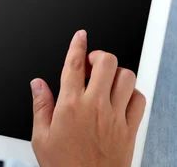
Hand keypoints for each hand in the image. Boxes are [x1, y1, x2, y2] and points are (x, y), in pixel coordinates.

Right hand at [31, 30, 145, 166]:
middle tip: (93, 64)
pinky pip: (139, 99)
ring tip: (108, 81)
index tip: (81, 36)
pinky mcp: (130, 128)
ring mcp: (115, 116)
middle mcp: (95, 106)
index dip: (78, 44)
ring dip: (117, 74)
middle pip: (107, 62)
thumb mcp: (42, 139)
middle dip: (100, 56)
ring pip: (126, 76)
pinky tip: (122, 99)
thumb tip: (37, 83)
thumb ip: (41, 106)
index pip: (75, 63)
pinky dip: (133, 94)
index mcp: (71, 106)